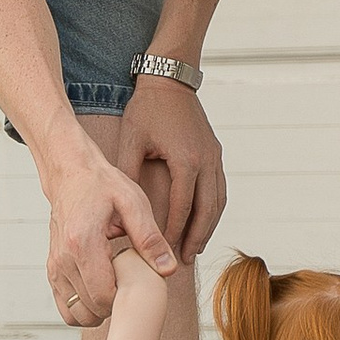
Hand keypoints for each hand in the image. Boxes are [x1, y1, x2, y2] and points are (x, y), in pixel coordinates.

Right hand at [45, 143, 176, 328]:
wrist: (71, 174)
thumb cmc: (103, 185)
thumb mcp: (133, 203)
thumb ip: (150, 238)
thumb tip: (168, 269)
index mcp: (83, 243)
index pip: (103, 296)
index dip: (125, 298)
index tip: (137, 282)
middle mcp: (63, 259)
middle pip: (92, 309)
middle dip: (115, 305)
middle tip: (130, 283)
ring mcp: (54, 267)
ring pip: (76, 313)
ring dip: (99, 309)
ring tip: (116, 285)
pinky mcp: (52, 271)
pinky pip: (65, 307)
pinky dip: (83, 307)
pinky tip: (100, 289)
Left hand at [118, 69, 225, 263]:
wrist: (170, 80)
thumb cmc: (147, 108)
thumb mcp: (132, 140)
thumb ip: (128, 173)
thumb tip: (119, 204)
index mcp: (185, 160)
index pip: (182, 207)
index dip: (174, 232)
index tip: (165, 250)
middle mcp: (206, 161)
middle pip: (207, 210)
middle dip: (197, 237)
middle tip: (187, 259)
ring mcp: (215, 157)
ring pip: (218, 201)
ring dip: (209, 226)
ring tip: (197, 246)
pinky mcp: (216, 153)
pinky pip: (220, 188)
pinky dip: (214, 209)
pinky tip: (204, 221)